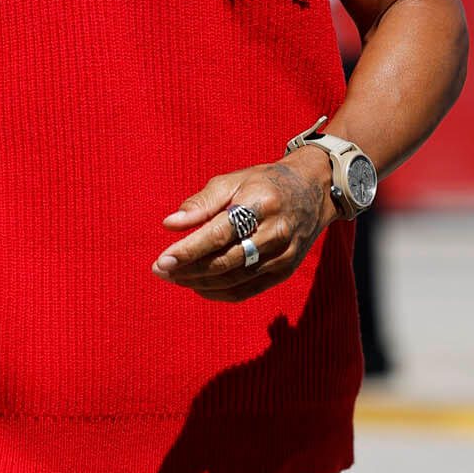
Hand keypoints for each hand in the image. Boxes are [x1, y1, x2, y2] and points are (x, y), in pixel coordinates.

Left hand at [151, 148, 336, 302]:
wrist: (314, 191)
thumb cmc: (264, 183)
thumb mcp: (233, 180)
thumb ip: (201, 203)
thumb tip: (170, 224)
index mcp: (260, 204)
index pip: (219, 233)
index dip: (189, 250)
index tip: (162, 260)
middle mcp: (275, 233)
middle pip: (225, 261)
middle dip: (188, 269)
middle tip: (160, 270)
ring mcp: (283, 256)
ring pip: (233, 279)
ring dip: (199, 283)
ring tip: (174, 277)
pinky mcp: (285, 271)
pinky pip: (246, 290)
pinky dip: (219, 293)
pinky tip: (198, 286)